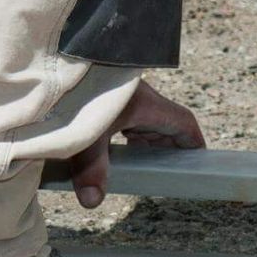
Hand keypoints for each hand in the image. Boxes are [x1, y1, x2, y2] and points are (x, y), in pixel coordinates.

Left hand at [59, 80, 205, 208]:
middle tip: (162, 175)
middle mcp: (137, 98)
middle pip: (163, 125)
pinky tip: (107, 148)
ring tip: (135, 167)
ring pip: (141, 120)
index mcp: (146, 104)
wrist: (58, 55)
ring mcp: (120, 94)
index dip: (192, 144)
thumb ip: (90, 167)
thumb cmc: (78, 87)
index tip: (197, 164)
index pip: (183, 123)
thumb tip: (92, 201)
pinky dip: (121, 134)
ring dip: (141, 142)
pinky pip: (121, 116)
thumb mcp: (87, 131)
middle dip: (165, 150)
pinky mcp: (102, 93)